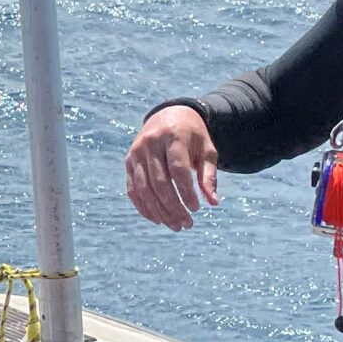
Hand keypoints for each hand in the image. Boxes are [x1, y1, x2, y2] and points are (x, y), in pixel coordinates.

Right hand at [126, 107, 221, 231]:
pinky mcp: (128, 161)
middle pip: (159, 182)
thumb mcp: (207, 150)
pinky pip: (133, 190)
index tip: (197, 209)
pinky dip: (144, 207)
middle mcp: (151, 143)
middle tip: (187, 224)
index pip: (177, 169)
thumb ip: (209, 175)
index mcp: (173, 136)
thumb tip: (213, 203)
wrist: (168, 115)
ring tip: (175, 225)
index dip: (186, 192)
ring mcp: (136, 152)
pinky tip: (158, 219)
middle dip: (173, 207)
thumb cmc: (192, 136)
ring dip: (159, 212)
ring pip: (144, 189)